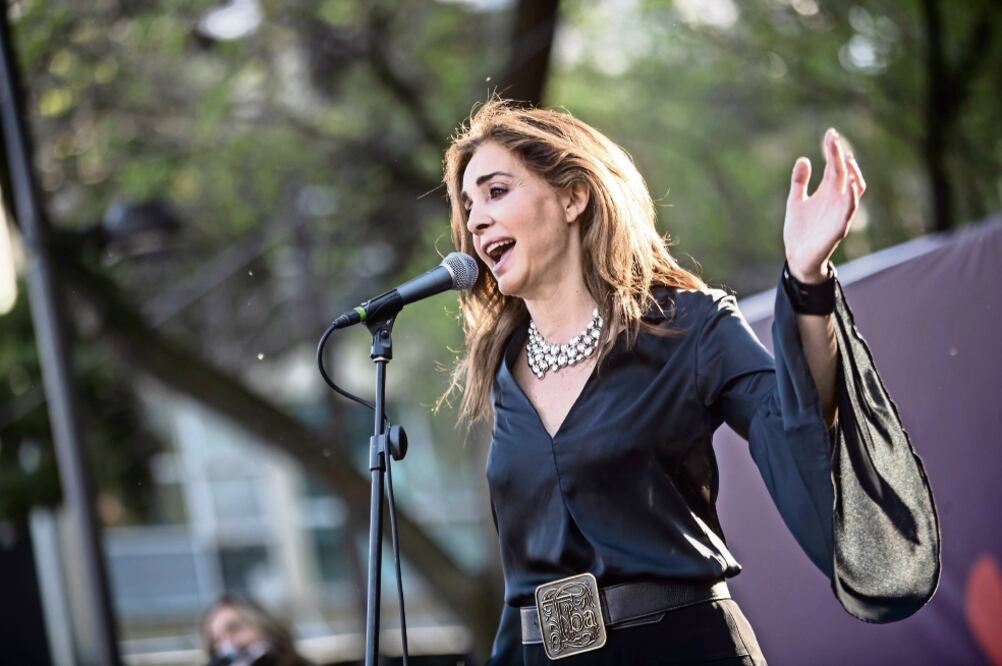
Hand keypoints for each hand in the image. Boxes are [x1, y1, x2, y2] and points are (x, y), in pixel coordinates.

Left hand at [783, 128, 865, 282]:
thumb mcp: (795, 201)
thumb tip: (804, 159)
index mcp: (827, 192)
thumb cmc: (800, 231)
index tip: (830, 133)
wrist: (797, 258)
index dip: (833, 150)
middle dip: (840, 156)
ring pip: (854, 189)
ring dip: (852, 173)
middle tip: (834, 139)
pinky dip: (852, 197)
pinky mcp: (839, 228)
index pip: (835, 166)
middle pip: (844, 173)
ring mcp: (840, 213)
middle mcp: (837, 200)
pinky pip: (850, 211)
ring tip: (846, 157)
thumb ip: (799, 181)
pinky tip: (850, 185)